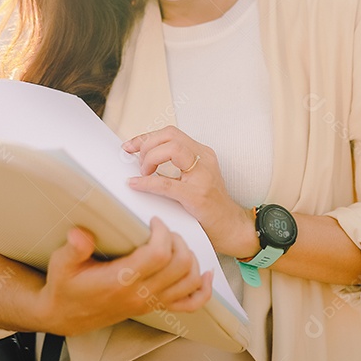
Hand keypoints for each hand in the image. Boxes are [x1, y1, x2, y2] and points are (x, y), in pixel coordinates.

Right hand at [35, 217, 211, 335]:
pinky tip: (204, 274)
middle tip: (163, 230)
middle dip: (178, 240)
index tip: (154, 221)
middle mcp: (141, 294)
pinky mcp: (154, 308)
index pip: (158, 255)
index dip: (163, 233)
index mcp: (120, 281)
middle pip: (181, 265)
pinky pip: (191, 304)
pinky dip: (203, 289)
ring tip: (174, 244)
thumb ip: (73, 249)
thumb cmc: (65, 288)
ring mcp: (151, 303)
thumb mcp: (62, 265)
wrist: (66, 316)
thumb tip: (80, 234)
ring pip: (190, 281)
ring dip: (190, 258)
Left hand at [124, 126, 257, 258]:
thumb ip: (174, 167)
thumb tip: (143, 162)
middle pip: (170, 135)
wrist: (231, 226)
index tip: (130, 146)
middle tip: (140, 165)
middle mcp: (204, 159)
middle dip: (147, 145)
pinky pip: (166, 183)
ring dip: (150, 159)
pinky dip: (147, 182)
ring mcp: (202, 175)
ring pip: (171, 149)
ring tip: (144, 174)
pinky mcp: (197, 195)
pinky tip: (137, 184)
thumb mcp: (193, 178)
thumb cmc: (210, 205)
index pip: (170, 133)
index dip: (146, 137)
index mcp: (201, 153)